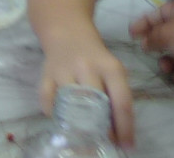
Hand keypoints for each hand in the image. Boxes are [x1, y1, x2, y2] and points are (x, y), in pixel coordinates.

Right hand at [41, 31, 135, 145]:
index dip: (125, 127)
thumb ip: (116, 94)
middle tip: (105, 140)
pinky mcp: (46, 72)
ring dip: (77, 122)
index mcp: (111, 68)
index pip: (121, 102)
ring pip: (71, 101)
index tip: (126, 145)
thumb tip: (117, 128)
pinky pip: (47, 97)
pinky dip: (51, 111)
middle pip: (96, 104)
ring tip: (83, 134)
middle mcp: (87, 67)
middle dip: (102, 128)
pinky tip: (58, 118)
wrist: (67, 30)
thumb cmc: (95, 56)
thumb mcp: (112, 70)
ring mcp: (64, 69)